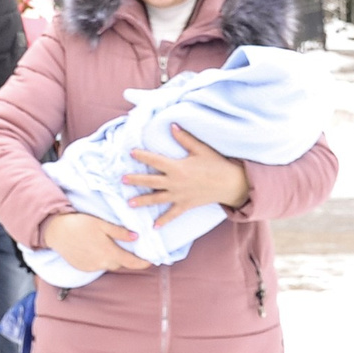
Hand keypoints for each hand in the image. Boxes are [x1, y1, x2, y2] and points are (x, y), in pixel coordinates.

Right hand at [44, 212, 148, 274]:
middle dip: (124, 257)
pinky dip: (99, 259)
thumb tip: (136, 237)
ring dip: (110, 258)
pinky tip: (93, 249)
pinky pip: (96, 266)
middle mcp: (101, 263)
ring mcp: (91, 267)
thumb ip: (120, 232)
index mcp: (109, 252)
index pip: (131, 262)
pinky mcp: (82, 268)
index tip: (150, 261)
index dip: (143, 263)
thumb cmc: (79, 224)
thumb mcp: (102, 224)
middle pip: (119, 264)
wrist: (56, 231)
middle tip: (124, 247)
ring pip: (107, 265)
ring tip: (105, 245)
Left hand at [121, 125, 252, 225]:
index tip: (131, 153)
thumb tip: (172, 126)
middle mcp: (175, 183)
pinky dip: (163, 221)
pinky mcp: (186, 205)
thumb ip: (184, 139)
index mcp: (177, 167)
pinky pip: (173, 214)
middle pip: (151, 182)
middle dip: (135, 180)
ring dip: (143, 201)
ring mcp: (180, 196)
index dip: (142, 156)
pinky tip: (154, 227)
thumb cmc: (216, 164)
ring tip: (129, 203)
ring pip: (157, 199)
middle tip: (122, 180)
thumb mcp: (200, 149)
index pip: (155, 161)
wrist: (231, 183)